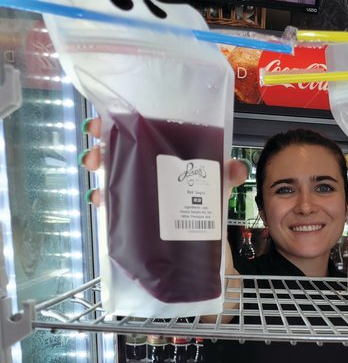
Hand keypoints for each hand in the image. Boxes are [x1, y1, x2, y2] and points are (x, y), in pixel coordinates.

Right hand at [80, 117, 248, 278]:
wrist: (204, 243)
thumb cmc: (209, 203)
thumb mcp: (218, 184)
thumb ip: (227, 174)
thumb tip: (237, 169)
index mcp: (166, 148)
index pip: (138, 126)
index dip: (117, 120)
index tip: (102, 122)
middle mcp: (148, 163)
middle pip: (118, 147)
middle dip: (102, 147)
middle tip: (96, 156)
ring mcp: (138, 187)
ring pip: (111, 172)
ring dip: (99, 170)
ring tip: (97, 176)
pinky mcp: (133, 211)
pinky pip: (113, 201)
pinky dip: (104, 199)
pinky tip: (100, 201)